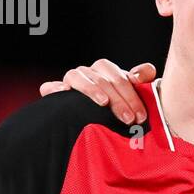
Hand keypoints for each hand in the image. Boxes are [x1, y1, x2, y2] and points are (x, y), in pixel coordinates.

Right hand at [39, 59, 157, 124]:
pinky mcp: (55, 95)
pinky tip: (64, 92)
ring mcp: (70, 82)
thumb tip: (144, 73)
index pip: (117, 75)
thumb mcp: (133, 93)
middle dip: (118, 100)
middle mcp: (87, 73)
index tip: (141, 115)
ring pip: (77, 76)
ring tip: (104, 103)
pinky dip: (54, 88)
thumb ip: (143, 78)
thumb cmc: (119, 106)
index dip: (131, 94)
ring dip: (92, 89)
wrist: (96, 122)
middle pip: (101, 79)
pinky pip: (49, 87)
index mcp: (105, 71)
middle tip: (129, 119)